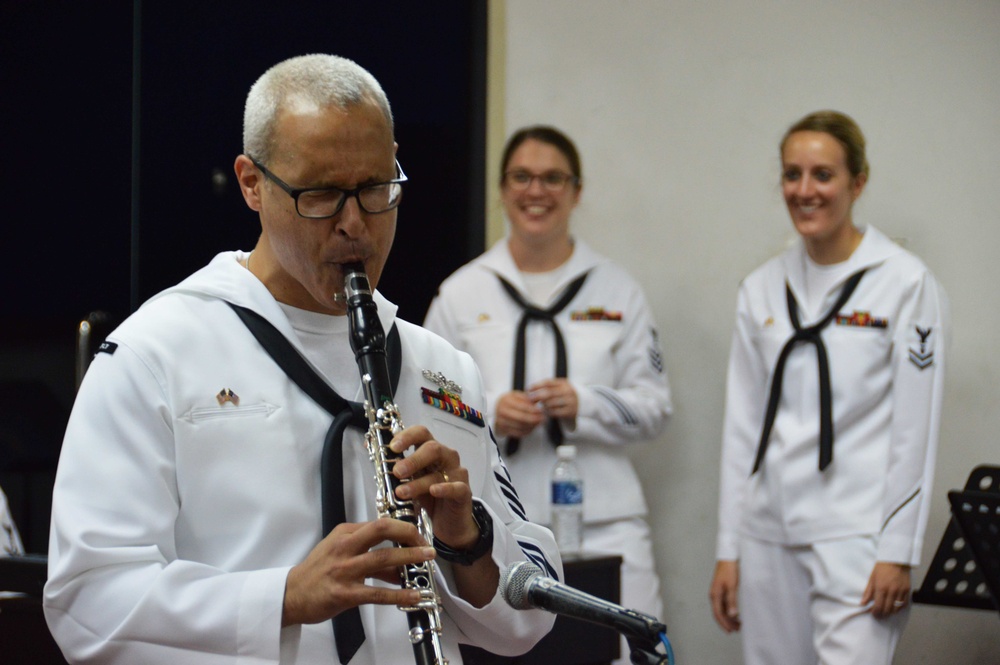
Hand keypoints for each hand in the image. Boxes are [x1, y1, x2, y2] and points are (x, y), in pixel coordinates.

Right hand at [282, 518, 434, 625]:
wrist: (291, 594)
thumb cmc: (318, 571)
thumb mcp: (339, 551)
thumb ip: (367, 551)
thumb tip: (399, 562)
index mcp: (345, 533)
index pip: (379, 523)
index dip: (403, 527)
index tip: (419, 535)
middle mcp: (345, 547)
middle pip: (382, 530)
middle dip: (409, 533)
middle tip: (426, 543)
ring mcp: (345, 570)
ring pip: (383, 558)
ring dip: (409, 558)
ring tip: (427, 560)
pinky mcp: (345, 593)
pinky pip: (377, 593)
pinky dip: (399, 594)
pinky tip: (414, 595)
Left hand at [389, 425, 477, 549]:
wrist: (447, 524)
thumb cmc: (428, 498)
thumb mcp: (409, 482)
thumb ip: (396, 470)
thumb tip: (372, 455)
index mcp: (431, 451)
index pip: (422, 433)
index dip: (407, 436)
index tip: (392, 447)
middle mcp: (446, 458)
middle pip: (432, 448)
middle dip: (412, 459)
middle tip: (396, 472)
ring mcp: (457, 474)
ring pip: (439, 472)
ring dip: (418, 482)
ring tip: (401, 492)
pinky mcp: (464, 492)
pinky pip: (456, 488)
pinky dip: (444, 488)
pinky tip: (433, 491)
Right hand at [493, 390, 543, 438]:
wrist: (495, 409)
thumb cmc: (509, 401)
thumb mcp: (516, 396)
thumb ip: (527, 398)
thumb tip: (539, 398)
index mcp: (506, 400)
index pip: (522, 406)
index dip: (533, 409)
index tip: (541, 410)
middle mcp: (502, 411)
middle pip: (521, 417)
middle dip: (534, 419)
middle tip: (542, 418)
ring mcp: (501, 421)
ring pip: (520, 426)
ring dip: (532, 426)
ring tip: (538, 423)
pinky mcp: (502, 429)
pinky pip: (517, 433)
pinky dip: (527, 431)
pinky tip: (532, 428)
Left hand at [528, 378, 578, 421]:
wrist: (585, 404)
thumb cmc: (567, 395)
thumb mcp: (561, 387)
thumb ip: (550, 387)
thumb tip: (531, 389)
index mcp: (564, 383)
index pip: (548, 382)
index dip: (537, 385)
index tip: (528, 389)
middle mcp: (568, 391)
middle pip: (549, 393)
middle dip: (537, 396)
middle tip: (530, 399)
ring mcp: (570, 402)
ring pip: (551, 403)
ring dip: (542, 405)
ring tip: (539, 406)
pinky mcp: (570, 412)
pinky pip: (555, 412)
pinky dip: (548, 412)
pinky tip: (546, 412)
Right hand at [709, 560, 740, 632]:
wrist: (728, 557)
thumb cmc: (729, 570)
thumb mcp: (731, 586)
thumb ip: (731, 601)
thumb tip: (732, 615)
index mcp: (714, 595)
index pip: (718, 614)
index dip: (724, 623)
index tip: (730, 631)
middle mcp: (714, 595)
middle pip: (719, 613)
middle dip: (727, 622)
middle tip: (737, 630)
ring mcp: (717, 592)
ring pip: (722, 609)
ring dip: (729, 617)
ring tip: (738, 624)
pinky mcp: (721, 589)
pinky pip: (724, 604)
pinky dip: (729, 610)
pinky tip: (736, 613)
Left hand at [862, 561, 910, 617]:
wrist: (895, 559)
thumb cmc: (882, 567)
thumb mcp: (872, 578)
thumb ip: (868, 592)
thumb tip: (863, 603)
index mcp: (881, 588)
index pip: (878, 606)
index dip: (875, 613)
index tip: (873, 614)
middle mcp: (891, 591)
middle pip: (887, 609)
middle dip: (882, 614)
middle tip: (879, 615)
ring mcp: (901, 591)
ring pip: (896, 609)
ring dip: (890, 612)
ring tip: (886, 612)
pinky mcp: (907, 590)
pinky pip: (904, 604)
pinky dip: (899, 608)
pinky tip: (894, 608)